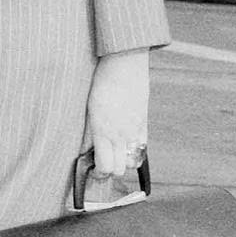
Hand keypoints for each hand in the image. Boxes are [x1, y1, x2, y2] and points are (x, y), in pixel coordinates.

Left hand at [83, 49, 149, 177]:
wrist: (124, 63)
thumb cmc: (102, 82)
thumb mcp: (91, 108)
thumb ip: (93, 130)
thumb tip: (92, 147)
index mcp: (102, 131)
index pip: (105, 167)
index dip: (99, 173)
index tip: (94, 169)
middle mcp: (120, 134)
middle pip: (119, 170)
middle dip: (111, 170)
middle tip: (104, 161)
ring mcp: (134, 129)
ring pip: (133, 162)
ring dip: (124, 162)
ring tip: (116, 153)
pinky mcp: (144, 122)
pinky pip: (143, 148)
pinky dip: (135, 152)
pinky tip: (127, 144)